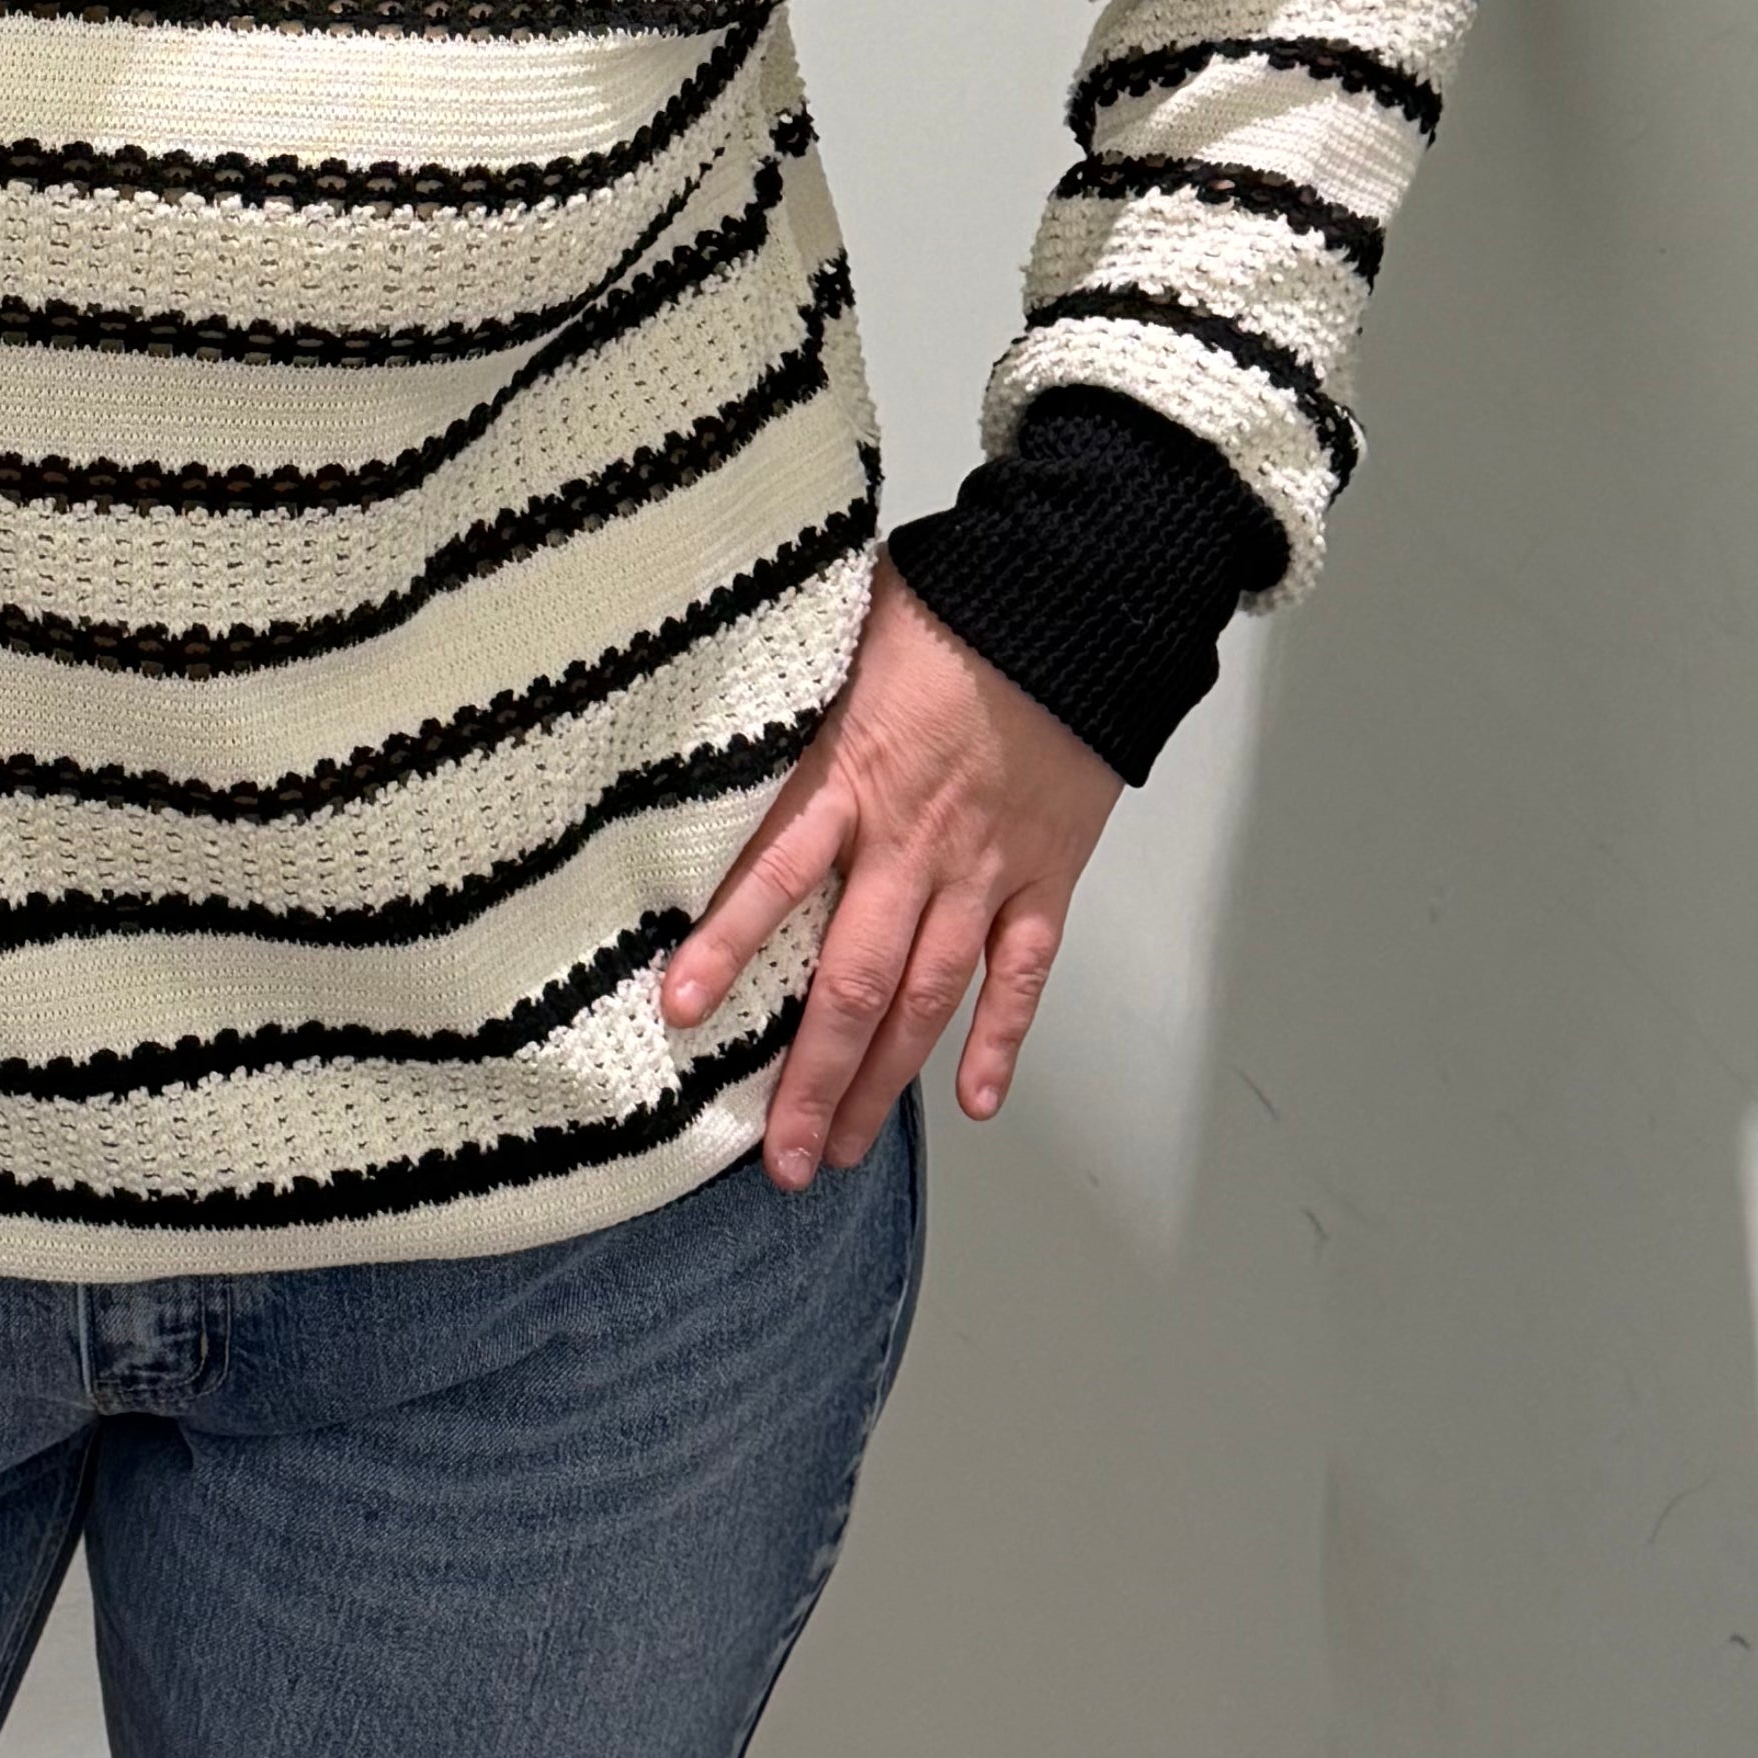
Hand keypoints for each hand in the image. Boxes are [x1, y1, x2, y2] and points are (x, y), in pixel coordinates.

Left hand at [661, 559, 1118, 1185]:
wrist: (1077, 599)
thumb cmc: (953, 608)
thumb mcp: (838, 639)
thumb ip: (782, 698)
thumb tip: (704, 702)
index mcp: (848, 778)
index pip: (773, 875)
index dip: (725, 945)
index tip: (679, 1011)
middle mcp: (911, 842)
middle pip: (852, 980)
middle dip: (811, 1078)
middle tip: (777, 1158)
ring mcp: (983, 867)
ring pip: (927, 997)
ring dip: (882, 1083)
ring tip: (838, 1151)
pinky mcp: (1045, 874)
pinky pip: (1023, 972)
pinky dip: (1000, 1038)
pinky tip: (973, 1100)